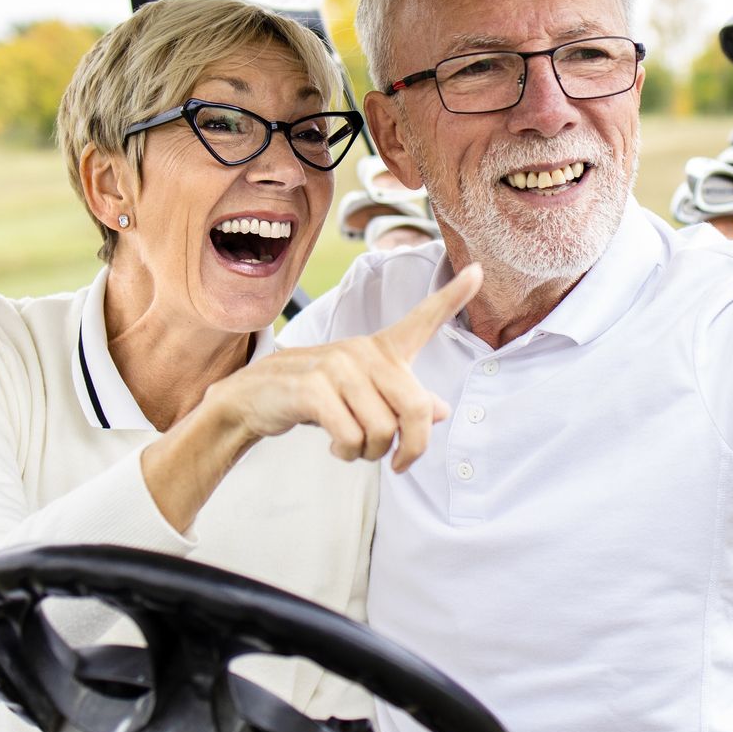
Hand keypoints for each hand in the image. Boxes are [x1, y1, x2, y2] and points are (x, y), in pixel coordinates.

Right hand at [207, 264, 481, 472]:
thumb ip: (402, 402)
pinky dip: (347, 453)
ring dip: (370, 454)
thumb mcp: (363, 399)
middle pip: (416, 409)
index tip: (479, 270)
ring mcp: (337, 366)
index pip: (422, 319)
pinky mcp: (313, 388)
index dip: (453, 296)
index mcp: (380, 350)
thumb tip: (441, 410)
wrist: (253, 399)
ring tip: (351, 447)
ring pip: (382, 431)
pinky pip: (351, 437)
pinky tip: (334, 447)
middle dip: (410, 448)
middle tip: (395, 461)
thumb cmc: (316, 398)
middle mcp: (363, 351)